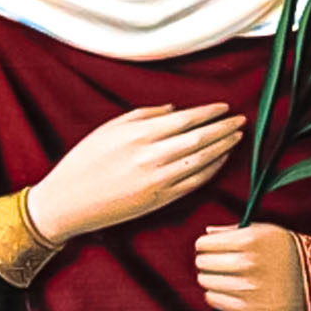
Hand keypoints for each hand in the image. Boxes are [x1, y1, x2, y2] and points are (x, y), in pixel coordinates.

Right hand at [28, 103, 244, 243]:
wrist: (68, 202)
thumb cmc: (84, 161)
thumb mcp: (109, 129)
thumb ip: (143, 115)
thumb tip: (174, 109)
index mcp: (139, 134)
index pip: (186, 119)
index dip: (209, 113)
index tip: (225, 107)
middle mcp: (151, 156)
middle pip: (199, 139)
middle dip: (224, 128)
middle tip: (241, 120)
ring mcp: (157, 180)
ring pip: (201, 161)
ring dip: (223, 148)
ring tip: (237, 138)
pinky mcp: (158, 200)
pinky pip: (193, 183)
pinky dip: (211, 171)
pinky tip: (221, 161)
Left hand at [194, 222, 307, 310]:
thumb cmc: (290, 250)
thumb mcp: (266, 231)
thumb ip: (234, 230)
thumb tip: (207, 233)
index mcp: (249, 240)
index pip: (204, 244)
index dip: (205, 245)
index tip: (211, 247)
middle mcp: (247, 264)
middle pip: (203, 263)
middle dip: (206, 261)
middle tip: (217, 262)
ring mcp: (248, 288)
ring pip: (206, 282)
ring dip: (210, 278)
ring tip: (224, 275)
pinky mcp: (250, 309)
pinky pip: (215, 301)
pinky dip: (215, 295)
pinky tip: (227, 289)